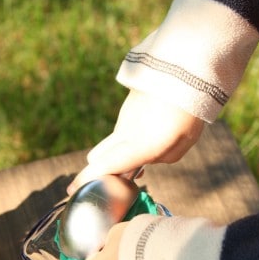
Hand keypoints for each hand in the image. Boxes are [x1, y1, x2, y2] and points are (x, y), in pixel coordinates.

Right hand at [68, 89, 203, 193]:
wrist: (184, 69)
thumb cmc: (187, 111)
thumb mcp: (182, 144)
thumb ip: (164, 158)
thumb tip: (150, 157)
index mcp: (137, 146)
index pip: (104, 167)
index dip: (86, 180)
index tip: (71, 191)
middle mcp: (124, 132)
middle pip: (97, 157)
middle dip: (100, 170)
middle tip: (116, 179)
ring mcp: (124, 118)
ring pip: (113, 142)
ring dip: (120, 152)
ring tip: (146, 156)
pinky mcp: (129, 106)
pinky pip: (124, 129)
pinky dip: (131, 137)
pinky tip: (152, 133)